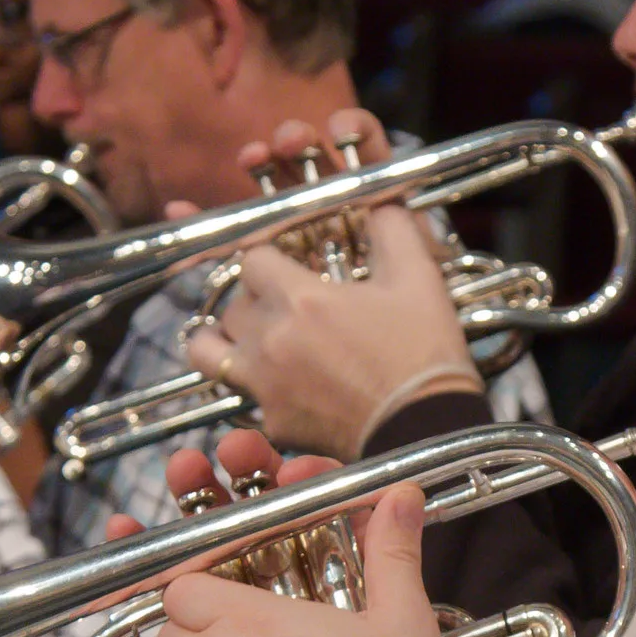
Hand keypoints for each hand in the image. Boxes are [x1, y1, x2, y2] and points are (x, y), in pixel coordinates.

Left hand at [189, 199, 478, 454]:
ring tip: (245, 337)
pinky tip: (276, 381)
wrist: (428, 432)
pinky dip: (250, 384)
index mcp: (300, 298)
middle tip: (282, 301)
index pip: (250, 257)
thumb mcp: (418, 278)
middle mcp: (270, 339)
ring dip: (221, 338)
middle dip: (253, 296)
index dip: (267, 255)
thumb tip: (378, 204)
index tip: (284, 261)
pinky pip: (240, 395)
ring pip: (207, 351)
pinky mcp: (272, 423)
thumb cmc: (424, 355)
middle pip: (232, 303)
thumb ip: (391, 228)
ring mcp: (264, 385)